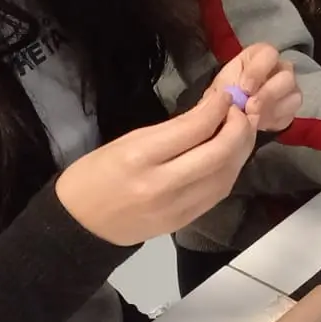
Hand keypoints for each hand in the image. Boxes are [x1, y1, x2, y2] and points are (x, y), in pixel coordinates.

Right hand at [56, 87, 255, 246]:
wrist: (80, 225)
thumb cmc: (96, 175)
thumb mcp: (125, 141)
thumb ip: (171, 129)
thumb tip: (210, 111)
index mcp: (139, 157)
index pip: (193, 128)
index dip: (218, 108)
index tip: (226, 96)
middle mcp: (162, 184)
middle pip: (218, 153)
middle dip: (238, 128)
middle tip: (240, 112)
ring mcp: (176, 207)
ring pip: (225, 175)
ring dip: (240, 150)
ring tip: (240, 131)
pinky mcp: (184, 222)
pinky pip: (218, 193)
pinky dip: (230, 171)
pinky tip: (230, 156)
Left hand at [213, 43, 301, 131]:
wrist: (230, 112)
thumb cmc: (226, 94)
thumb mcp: (220, 88)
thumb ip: (227, 90)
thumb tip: (236, 100)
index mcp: (260, 56)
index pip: (269, 54)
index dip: (258, 71)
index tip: (244, 89)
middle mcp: (279, 68)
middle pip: (287, 76)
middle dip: (268, 94)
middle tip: (249, 108)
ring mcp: (289, 88)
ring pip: (294, 96)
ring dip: (272, 109)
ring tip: (253, 117)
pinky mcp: (291, 107)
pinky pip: (291, 114)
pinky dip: (275, 120)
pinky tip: (261, 121)